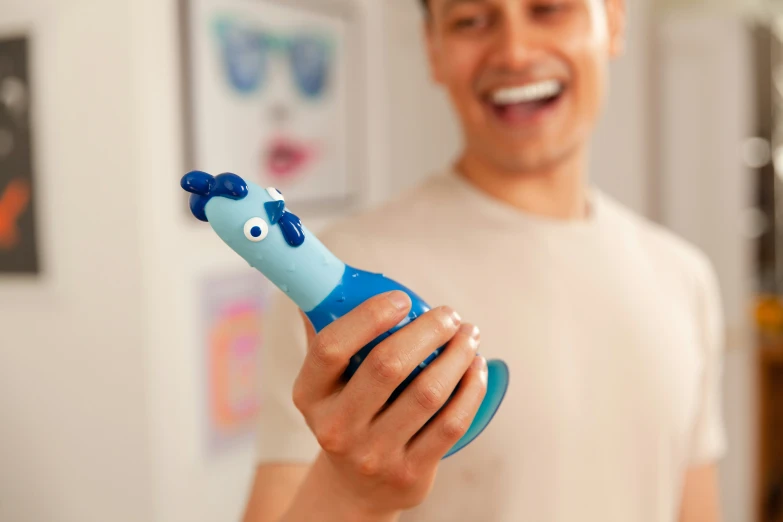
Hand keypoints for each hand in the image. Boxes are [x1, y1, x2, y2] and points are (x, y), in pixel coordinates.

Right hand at [291, 291, 487, 518]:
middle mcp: (336, 427)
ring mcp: (373, 454)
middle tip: (449, 315)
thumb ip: (325, 331)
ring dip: (457, 355)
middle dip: (427, 330)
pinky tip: (475, 367)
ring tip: (469, 335)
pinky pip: (451, 423)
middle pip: (387, 366)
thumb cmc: (347, 412)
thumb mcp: (325, 381)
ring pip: (427, 393)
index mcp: (310, 395)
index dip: (368, 316)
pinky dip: (470, 389)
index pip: (331, 347)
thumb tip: (329, 280)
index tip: (402, 299)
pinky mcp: (410, 473)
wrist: (356, 486)